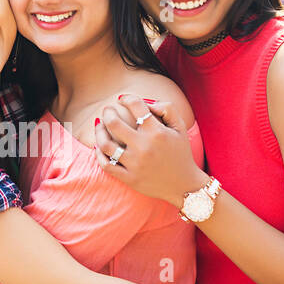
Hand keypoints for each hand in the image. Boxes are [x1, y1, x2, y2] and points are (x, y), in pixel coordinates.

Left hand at [93, 93, 207, 207]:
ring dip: (99, 131)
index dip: (126, 98)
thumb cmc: (180, 153)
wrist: (184, 185)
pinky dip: (99, 154)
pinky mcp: (129, 178)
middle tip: (107, 110)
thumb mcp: (180, 128)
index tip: (122, 99)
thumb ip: (167, 108)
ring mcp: (135, 164)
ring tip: (100, 125)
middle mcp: (144, 147)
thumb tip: (146, 102)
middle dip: (108, 112)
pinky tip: (100, 146)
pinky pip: (107, 165)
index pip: (136, 106)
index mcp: (157, 132)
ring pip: (106, 144)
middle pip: (114, 123)